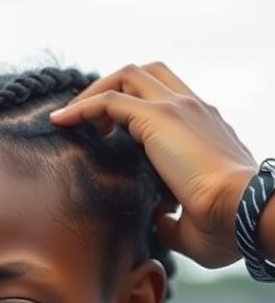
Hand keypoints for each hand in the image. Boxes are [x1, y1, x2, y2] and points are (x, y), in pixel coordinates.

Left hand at [50, 62, 256, 267]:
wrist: (242, 214)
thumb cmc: (226, 226)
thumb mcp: (192, 224)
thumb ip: (171, 218)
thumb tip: (157, 221)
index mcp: (206, 128)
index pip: (169, 100)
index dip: (136, 111)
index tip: (110, 136)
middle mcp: (193, 110)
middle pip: (148, 76)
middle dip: (113, 90)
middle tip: (92, 126)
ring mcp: (177, 109)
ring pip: (127, 77)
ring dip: (95, 93)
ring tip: (71, 120)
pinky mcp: (158, 118)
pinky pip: (109, 100)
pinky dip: (82, 107)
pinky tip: (60, 123)